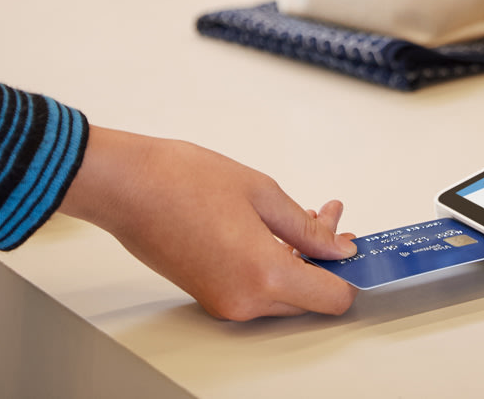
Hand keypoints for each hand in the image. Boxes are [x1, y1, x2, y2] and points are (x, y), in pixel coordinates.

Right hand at [59, 127, 357, 320]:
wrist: (126, 186)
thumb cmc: (181, 181)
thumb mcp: (262, 193)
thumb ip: (306, 227)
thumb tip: (336, 245)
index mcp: (264, 275)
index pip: (332, 297)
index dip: (351, 273)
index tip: (357, 248)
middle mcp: (244, 300)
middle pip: (308, 297)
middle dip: (326, 260)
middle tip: (332, 220)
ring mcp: (223, 301)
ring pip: (282, 293)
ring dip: (300, 259)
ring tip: (305, 214)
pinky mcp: (208, 294)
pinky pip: (256, 288)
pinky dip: (272, 263)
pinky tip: (274, 228)